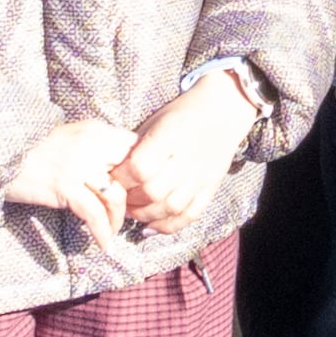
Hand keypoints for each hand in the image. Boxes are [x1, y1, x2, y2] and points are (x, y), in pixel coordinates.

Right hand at [3, 118, 143, 247]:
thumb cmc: (33, 150)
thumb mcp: (70, 138)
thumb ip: (95, 148)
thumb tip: (121, 171)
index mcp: (95, 130)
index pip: (135, 147)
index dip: (143, 170)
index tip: (139, 189)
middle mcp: (91, 144)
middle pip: (132, 172)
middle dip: (137, 197)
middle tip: (133, 214)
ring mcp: (78, 165)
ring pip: (116, 196)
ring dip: (118, 220)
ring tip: (114, 231)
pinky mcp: (64, 186)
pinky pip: (93, 213)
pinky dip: (102, 232)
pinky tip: (103, 244)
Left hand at [112, 71, 261, 235]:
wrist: (223, 109)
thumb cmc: (183, 112)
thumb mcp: (155, 121)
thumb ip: (136, 147)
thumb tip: (113, 171)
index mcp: (169, 138)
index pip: (138, 168)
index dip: (121, 178)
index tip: (112, 177)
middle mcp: (186, 160)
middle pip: (152, 192)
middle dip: (130, 199)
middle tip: (120, 197)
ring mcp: (201, 177)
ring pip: (170, 208)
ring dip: (146, 215)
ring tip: (134, 210)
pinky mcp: (211, 188)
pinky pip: (190, 215)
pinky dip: (169, 226)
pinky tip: (152, 227)